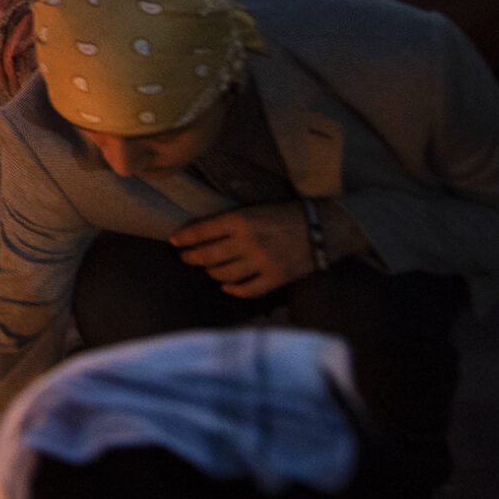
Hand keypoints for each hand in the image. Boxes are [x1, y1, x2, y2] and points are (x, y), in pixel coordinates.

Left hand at [169, 203, 313, 297]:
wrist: (324, 228)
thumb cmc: (286, 214)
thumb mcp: (255, 209)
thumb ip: (230, 221)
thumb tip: (202, 232)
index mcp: (241, 220)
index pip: (202, 231)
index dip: (185, 237)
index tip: (174, 240)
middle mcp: (247, 242)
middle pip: (208, 255)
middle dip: (192, 257)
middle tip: (185, 257)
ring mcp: (261, 262)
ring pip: (224, 274)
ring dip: (210, 273)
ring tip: (207, 269)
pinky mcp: (275, 278)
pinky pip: (247, 290)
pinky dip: (233, 290)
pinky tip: (227, 286)